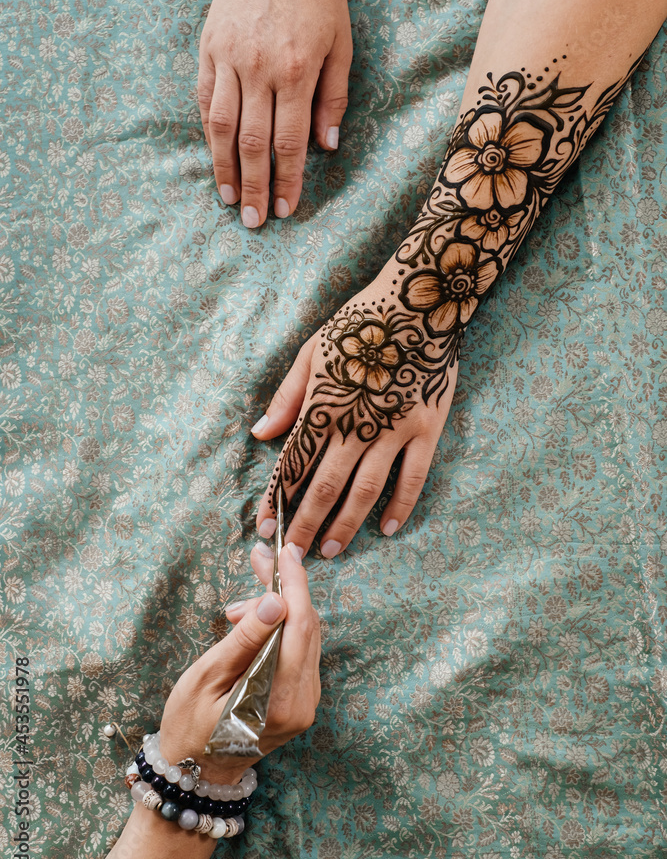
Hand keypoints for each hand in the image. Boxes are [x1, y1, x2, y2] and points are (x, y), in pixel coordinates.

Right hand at [158, 545, 319, 782]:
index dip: (295, 584)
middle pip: (308, 626)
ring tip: (236, 612)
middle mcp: (304, 702)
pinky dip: (280, 628)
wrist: (195, 773)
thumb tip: (275, 601)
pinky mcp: (302, 699)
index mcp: (281, 699)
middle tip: (256, 562)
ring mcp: (307, 702)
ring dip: (279, 608)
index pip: (300, 626)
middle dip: (285, 588)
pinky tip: (252, 626)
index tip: (284, 552)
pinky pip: (300, 650)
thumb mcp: (207, 678)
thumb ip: (244, 640)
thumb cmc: (190, 726)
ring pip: (306, 635)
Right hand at [198, 0, 351, 227]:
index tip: (284, 210)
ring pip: (223, 126)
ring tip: (229, 199)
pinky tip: (215, 157)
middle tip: (253, 222)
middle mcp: (259, 68)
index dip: (287, 181)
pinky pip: (205, 99)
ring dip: (225, 168)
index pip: (290, 142)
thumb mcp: (342, 43)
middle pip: (254, 143)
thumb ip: (334, 97)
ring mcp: (229, 58)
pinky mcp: (208, 48)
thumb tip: (327, 147)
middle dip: (255, 187)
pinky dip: (209, 132)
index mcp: (297, 70)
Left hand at [252, 258, 462, 557]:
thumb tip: (259, 434)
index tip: (264, 527)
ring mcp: (394, 430)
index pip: (294, 463)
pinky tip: (387, 528)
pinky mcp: (426, 429)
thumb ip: (287, 398)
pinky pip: (413, 477)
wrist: (418, 302)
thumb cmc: (360, 324)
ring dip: (346, 523)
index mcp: (323, 405)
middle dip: (305, 523)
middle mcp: (355, 424)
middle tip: (294, 556)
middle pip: (325, 485)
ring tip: (331, 550)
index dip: (277, 498)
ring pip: (366, 489)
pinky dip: (400, 505)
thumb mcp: (313, 352)